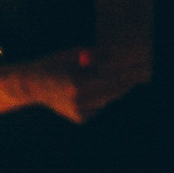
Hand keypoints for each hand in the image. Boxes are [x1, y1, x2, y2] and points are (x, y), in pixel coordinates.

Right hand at [20, 46, 150, 123]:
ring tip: (119, 78)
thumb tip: (118, 55)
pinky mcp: (80, 119)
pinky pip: (98, 106)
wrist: (32, 86)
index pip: (109, 77)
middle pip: (112, 91)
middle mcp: (78, 100)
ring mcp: (79, 112)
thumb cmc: (54, 63)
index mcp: (77, 82)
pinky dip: (100, 98)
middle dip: (126, 82)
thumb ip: (94, 56)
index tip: (139, 65)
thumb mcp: (73, 54)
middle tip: (140, 72)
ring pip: (107, 99)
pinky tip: (92, 90)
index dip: (125, 72)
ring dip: (114, 89)